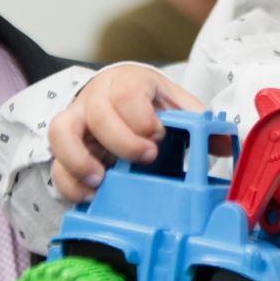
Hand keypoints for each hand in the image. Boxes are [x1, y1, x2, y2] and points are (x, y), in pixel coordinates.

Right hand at [47, 65, 203, 201]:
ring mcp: (75, 122)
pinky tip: (91, 197)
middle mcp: (95, 99)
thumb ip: (196, 120)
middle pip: (96, 114)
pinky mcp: (64, 148)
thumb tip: (224, 144)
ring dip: (80, 161)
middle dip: (122, 141)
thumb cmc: (145, 101)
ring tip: (101, 182)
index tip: (160, 135)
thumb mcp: (173, 102)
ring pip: (60, 133)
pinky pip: (56, 165)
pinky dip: (70, 184)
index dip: (143, 118)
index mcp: (127, 83)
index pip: (127, 93)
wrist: (113, 94)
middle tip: (146, 158)